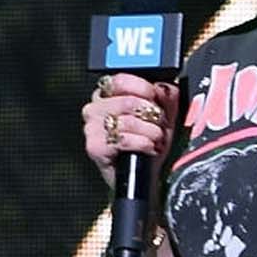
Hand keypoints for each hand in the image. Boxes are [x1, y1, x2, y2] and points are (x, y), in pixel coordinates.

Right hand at [83, 75, 178, 190]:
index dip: (142, 87)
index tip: (155, 97)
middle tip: (158, 125)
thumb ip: (165, 97)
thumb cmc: (149, 145)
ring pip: (127, 121)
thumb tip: (164, 86)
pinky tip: (147, 148)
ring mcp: (92, 129)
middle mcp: (95, 110)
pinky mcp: (94, 147)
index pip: (119, 80)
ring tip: (155, 139)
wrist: (145, 177)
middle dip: (150, 115)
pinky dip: (142, 144)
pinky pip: (123, 139)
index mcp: (107, 95)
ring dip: (150, 132)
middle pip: (126, 101)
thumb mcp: (163, 116)